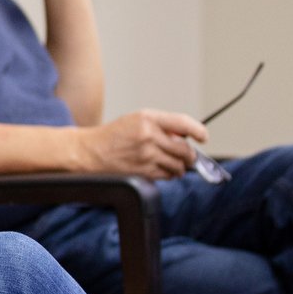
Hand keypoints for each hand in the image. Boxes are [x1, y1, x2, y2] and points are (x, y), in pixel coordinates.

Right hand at [76, 109, 207, 179]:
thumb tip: (184, 136)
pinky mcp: (142, 171)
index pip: (183, 123)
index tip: (203, 137)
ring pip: (178, 165)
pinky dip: (169, 174)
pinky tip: (163, 170)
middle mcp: (148, 135)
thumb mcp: (135, 120)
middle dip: (190, 155)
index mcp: (148, 118)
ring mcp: (146, 155)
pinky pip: (166, 175)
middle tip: (189, 156)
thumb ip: (161, 125)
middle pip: (184, 149)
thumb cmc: (112, 136)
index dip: (198, 131)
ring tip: (174, 164)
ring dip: (180, 167)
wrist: (89, 152)